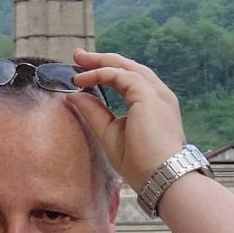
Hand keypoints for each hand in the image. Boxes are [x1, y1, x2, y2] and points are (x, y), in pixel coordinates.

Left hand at [65, 50, 190, 195]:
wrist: (160, 176)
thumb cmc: (141, 163)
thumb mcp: (110, 133)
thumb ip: (94, 112)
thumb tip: (74, 95)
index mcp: (153, 105)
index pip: (129, 79)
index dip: (106, 71)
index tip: (84, 72)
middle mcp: (158, 95)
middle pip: (128, 67)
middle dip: (102, 59)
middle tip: (78, 56)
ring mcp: (156, 93)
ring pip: (126, 67)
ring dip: (100, 62)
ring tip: (78, 61)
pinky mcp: (148, 95)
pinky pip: (120, 75)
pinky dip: (100, 73)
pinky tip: (82, 79)